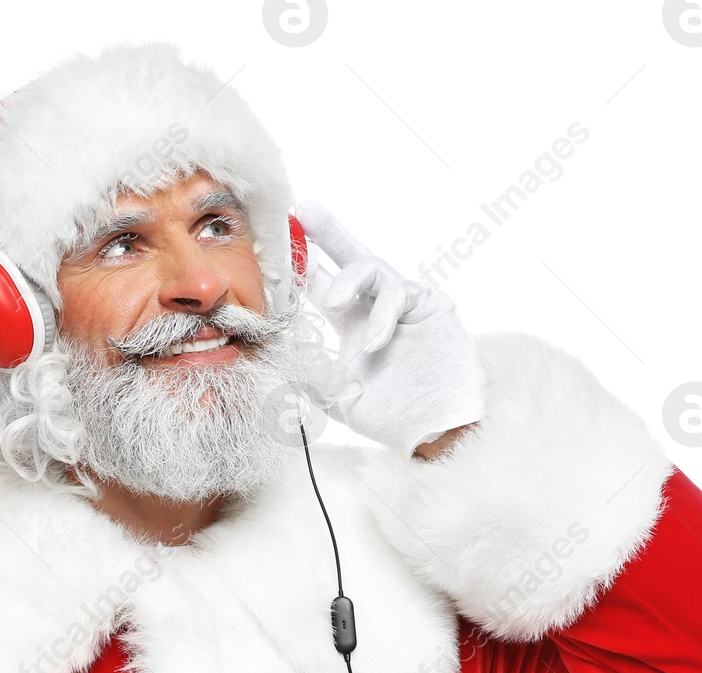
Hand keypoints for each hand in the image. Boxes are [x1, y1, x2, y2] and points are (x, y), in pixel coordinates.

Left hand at [294, 201, 484, 457]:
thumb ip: (308, 377)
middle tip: (304, 211)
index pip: (322, 285)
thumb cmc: (391, 415)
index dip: (301, 267)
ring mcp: (407, 304)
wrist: (434, 432)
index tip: (275, 248)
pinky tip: (375, 343)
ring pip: (375, 270)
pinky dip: (383, 317)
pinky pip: (402, 296)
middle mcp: (377, 307)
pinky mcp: (434, 307)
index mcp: (352, 322)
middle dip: (328, 233)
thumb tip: (268, 364)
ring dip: (350, 280)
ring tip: (334, 301)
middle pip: (351, 259)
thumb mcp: (337, 397)